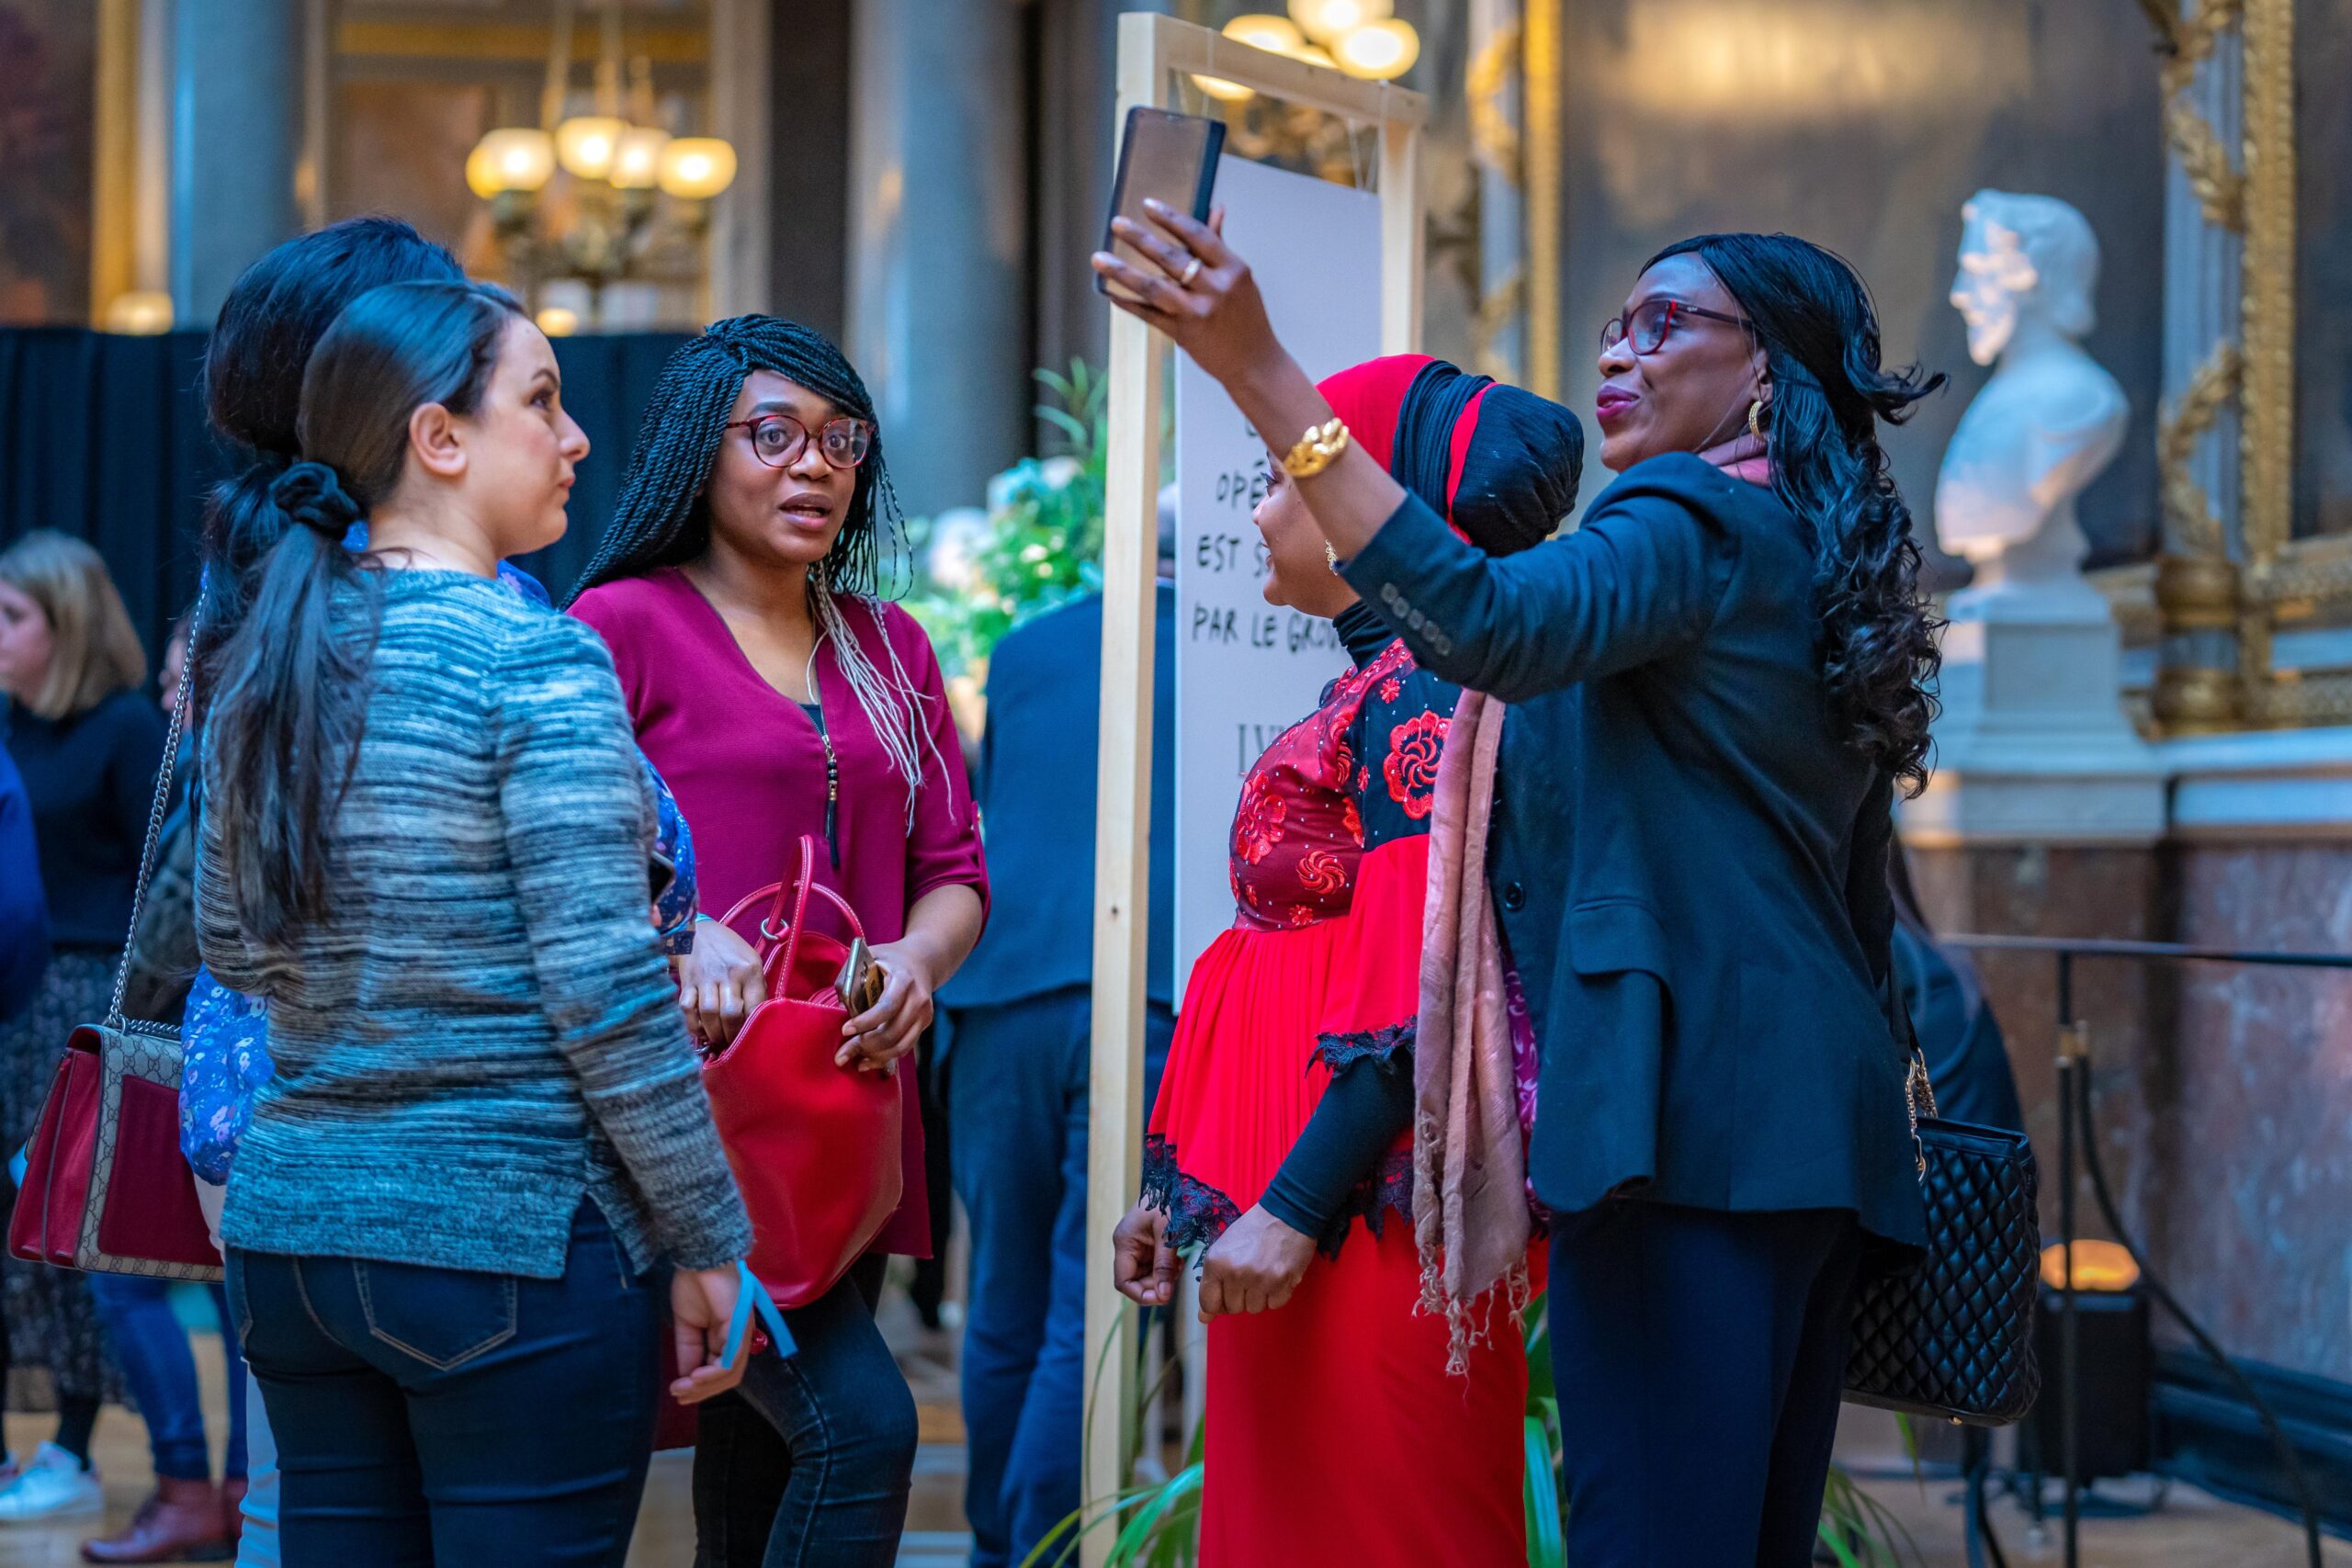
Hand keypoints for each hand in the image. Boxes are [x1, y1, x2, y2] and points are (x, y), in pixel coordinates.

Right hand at [669, 1264, 749, 1403]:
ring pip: (730, 1373)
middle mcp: (739, 1336)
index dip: (700, 1386)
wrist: (698, 1258)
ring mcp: (742, 1332)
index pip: (720, 1370)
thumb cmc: (693, 1285)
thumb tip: (685, 1377)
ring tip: (683, 1388)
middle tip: (679, 1395)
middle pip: (728, 1377)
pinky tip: (693, 1377)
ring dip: (704, 1386)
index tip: (677, 1392)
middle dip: (702, 1391)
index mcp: (727, 1335)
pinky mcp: (740, 1326)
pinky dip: (712, 1374)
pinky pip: (730, 1359)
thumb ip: (689, 1350)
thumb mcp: (687, 1325)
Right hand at [676, 918, 765, 1047]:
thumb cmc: (730, 949)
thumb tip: (759, 1018)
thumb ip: (756, 987)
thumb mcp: (752, 960)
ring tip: (718, 1040)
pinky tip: (700, 1030)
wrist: (697, 932)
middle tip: (732, 1044)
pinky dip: (693, 1025)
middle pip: (730, 1014)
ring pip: (709, 1014)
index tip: (751, 1037)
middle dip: (732, 1035)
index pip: (754, 1006)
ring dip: (714, 1033)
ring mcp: (705, 978)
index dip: (752, 1027)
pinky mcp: (687, 982)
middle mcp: (728, 974)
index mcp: (749, 970)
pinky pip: (688, 1009)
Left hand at [838, 940, 932, 1072]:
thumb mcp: (868, 957)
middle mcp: (919, 999)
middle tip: (841, 1055)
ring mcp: (924, 1014)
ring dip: (874, 1057)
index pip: (887, 1007)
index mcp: (904, 979)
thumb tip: (838, 1009)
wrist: (921, 962)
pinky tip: (867, 1062)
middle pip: (892, 1032)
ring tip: (853, 1061)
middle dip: (864, 1046)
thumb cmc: (888, 960)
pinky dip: (885, 1058)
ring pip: (899, 1046)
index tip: (845, 1030)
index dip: (865, 1022)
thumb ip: (849, 979)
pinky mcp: (923, 1025)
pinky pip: (904, 1048)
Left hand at [1092, 202, 1284, 390]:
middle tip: (1116, 223)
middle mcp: (1215, 289)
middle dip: (1140, 239)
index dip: (1171, 218)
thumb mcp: (1239, 278)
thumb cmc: (1247, 318)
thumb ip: (1219, 245)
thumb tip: (1216, 209)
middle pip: (1171, 258)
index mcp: (1232, 269)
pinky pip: (1148, 314)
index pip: (1198, 235)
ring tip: (1099, 258)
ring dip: (1123, 272)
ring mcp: (1197, 312)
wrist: (1254, 363)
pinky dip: (1128, 303)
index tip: (1147, 205)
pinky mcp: (1183, 333)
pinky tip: (1110, 292)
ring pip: (1153, 287)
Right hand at [1112, 1202, 1176, 1306]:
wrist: (1178, 1182)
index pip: (1123, 1282)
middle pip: (1135, 1280)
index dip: (1141, 1294)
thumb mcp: (1168, 1235)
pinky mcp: (1148, 1243)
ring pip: (1146, 1275)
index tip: (1163, 1297)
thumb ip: (1164, 1266)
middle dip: (1155, 1285)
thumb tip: (1163, 1296)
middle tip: (1176, 1278)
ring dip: (1163, 1277)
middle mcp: (1127, 1245)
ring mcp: (1137, 1244)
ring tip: (1178, 1264)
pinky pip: (1154, 1265)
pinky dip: (1167, 1268)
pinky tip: (1178, 1259)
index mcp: (1124, 1241)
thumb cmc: (1171, 1202)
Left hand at [1197, 1205, 1314, 1321]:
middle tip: (1249, 1275)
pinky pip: (1274, 1305)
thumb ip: (1212, 1283)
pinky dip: (1276, 1294)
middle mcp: (1235, 1273)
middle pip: (1233, 1308)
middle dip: (1240, 1296)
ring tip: (1264, 1273)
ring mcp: (1259, 1280)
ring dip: (1259, 1296)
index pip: (1209, 1304)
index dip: (1218, 1302)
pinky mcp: (1281, 1283)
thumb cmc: (1253, 1230)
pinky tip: (1276, 1276)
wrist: (1286, 1213)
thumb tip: (1204, 1318)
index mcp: (1215, 1262)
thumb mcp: (1224, 1249)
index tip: (1226, 1294)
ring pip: (1254, 1309)